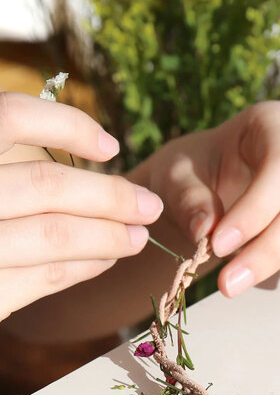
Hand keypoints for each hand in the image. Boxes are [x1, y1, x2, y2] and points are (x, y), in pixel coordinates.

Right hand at [0, 92, 162, 320]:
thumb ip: (13, 158)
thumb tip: (97, 151)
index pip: (10, 117)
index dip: (68, 126)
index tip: (112, 147)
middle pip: (46, 185)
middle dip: (110, 196)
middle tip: (151, 206)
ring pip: (53, 234)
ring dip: (108, 235)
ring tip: (138, 236)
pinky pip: (45, 277)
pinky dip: (85, 266)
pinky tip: (106, 260)